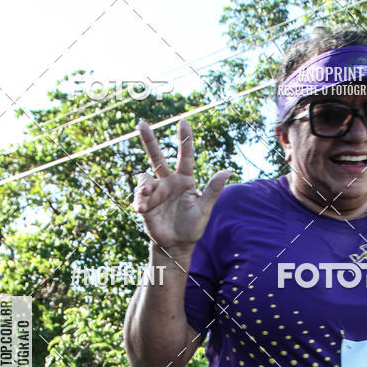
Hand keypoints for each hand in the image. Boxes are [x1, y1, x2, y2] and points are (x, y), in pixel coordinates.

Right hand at [133, 118, 231, 255]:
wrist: (176, 246)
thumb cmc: (193, 228)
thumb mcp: (204, 209)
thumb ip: (213, 190)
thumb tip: (228, 170)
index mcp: (184, 180)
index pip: (184, 155)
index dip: (184, 139)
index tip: (183, 121)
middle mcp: (168, 182)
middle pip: (156, 156)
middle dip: (149, 140)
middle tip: (141, 123)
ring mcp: (155, 192)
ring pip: (144, 178)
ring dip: (143, 185)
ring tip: (144, 194)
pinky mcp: (145, 203)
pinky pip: (139, 196)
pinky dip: (139, 200)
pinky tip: (142, 209)